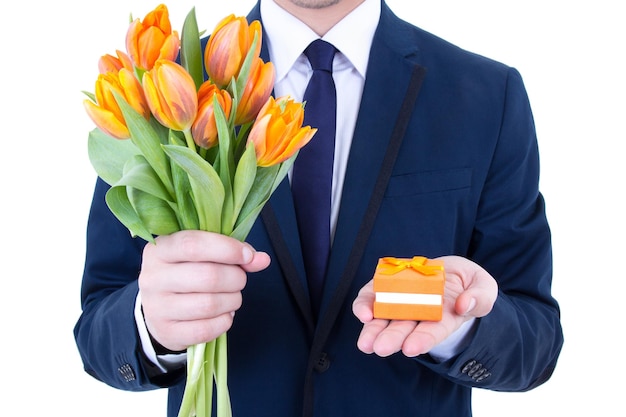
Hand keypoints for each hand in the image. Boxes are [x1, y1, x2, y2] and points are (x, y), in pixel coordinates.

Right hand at [138, 230, 270, 351]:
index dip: (227, 249)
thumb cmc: (187, 273)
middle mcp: (152, 277)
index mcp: (160, 249)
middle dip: (236, 278)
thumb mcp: (203, 254)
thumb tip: (261, 259)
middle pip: (208, 276)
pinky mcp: (166, 332)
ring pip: (209, 304)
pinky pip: (206, 330)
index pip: (193, 245)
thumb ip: (232, 252)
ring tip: (233, 297)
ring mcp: (156, 307)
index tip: (247, 256)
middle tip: (239, 279)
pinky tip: (224, 314)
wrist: (158, 308)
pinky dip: (224, 321)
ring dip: (233, 300)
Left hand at [352, 255, 497, 356]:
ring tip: (366, 343)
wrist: (450, 272)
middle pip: (404, 329)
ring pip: (384, 318)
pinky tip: (362, 312)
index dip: (423, 339)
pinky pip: (372, 297)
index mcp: (445, 318)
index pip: (433, 331)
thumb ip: (480, 297)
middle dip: (392, 339)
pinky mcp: (387, 288)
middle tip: (380, 348)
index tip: (411, 348)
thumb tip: (464, 305)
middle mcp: (419, 315)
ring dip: (373, 329)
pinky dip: (365, 304)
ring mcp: (401, 302)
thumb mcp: (484, 286)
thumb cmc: (468, 285)